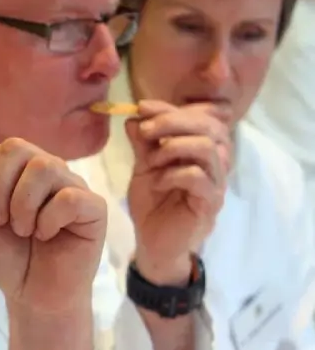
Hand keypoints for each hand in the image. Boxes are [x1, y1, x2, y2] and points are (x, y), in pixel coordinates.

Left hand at [0, 139, 105, 311]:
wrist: (36, 296)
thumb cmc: (9, 261)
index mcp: (15, 174)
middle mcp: (44, 173)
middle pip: (17, 148)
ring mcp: (71, 186)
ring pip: (44, 167)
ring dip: (23, 204)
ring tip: (23, 231)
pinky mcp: (93, 207)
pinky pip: (69, 196)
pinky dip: (49, 218)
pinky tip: (46, 235)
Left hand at [126, 101, 229, 283]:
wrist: (153, 242)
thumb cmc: (153, 203)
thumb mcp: (144, 167)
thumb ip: (143, 143)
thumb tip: (133, 116)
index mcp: (202, 149)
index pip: (200, 116)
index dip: (172, 108)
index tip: (141, 107)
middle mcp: (215, 162)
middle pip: (210, 126)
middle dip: (174, 122)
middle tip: (146, 130)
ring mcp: (216, 183)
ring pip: (208, 148)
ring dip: (174, 147)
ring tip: (151, 160)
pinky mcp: (209, 204)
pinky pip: (199, 178)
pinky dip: (173, 174)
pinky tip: (156, 182)